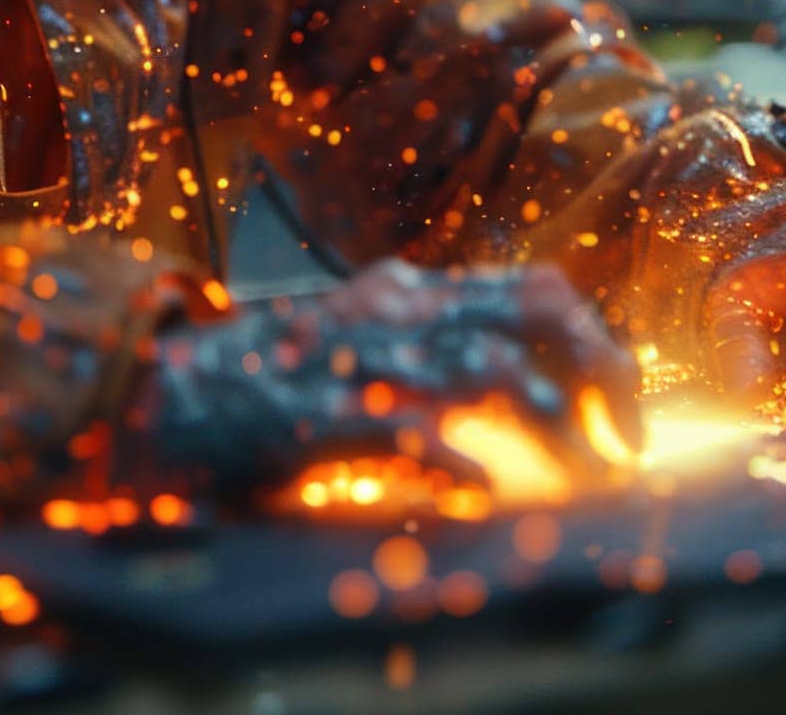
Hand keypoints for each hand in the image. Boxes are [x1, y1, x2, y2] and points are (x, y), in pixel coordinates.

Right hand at [133, 258, 639, 496]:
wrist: (155, 387)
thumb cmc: (267, 378)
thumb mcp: (361, 344)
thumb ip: (431, 353)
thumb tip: (522, 382)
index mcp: (408, 293)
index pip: (536, 288)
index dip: (598, 342)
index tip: (624, 407)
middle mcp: (396, 309)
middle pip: (536, 308)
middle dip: (603, 369)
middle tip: (630, 442)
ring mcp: (360, 357)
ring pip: (491, 369)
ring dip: (553, 424)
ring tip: (586, 475)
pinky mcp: (318, 415)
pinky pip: (407, 434)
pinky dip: (456, 465)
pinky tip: (480, 497)